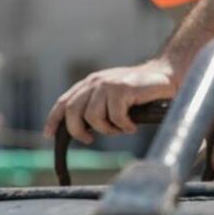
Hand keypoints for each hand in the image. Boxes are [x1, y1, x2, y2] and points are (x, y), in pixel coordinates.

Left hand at [45, 59, 174, 143]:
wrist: (165, 74)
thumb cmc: (139, 91)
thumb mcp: (112, 96)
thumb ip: (96, 106)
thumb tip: (80, 130)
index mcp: (89, 84)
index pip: (64, 102)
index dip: (53, 120)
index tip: (49, 135)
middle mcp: (95, 82)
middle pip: (72, 112)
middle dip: (78, 132)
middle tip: (90, 140)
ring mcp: (108, 84)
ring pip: (93, 117)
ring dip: (107, 129)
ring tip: (121, 128)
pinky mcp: (122, 89)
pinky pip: (116, 117)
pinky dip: (124, 126)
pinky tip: (132, 125)